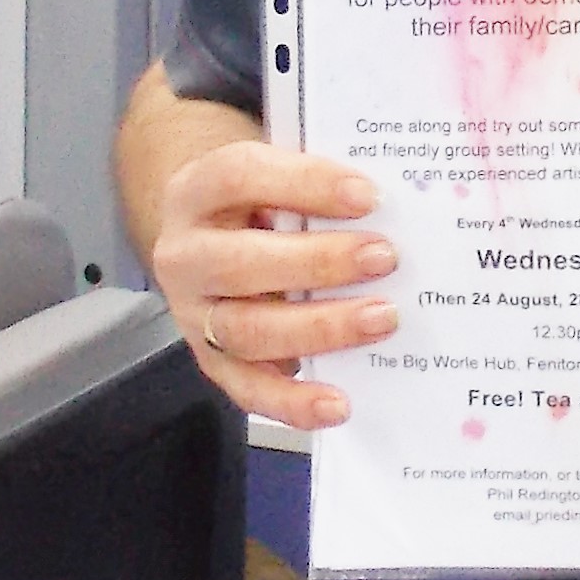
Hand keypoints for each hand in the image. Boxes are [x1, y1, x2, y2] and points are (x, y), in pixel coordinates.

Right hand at [144, 134, 396, 434]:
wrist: (205, 240)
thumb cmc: (256, 203)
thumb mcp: (273, 176)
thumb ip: (316, 184)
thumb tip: (393, 201)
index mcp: (198, 191)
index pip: (239, 177)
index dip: (303, 182)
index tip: (367, 195)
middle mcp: (185, 255)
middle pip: (240, 263)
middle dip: (318, 263)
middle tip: (384, 258)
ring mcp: (193, 315)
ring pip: (246, 330)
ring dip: (319, 328)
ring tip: (381, 318)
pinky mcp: (212, 362)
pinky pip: (248, 388)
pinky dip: (293, 401)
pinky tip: (340, 403)